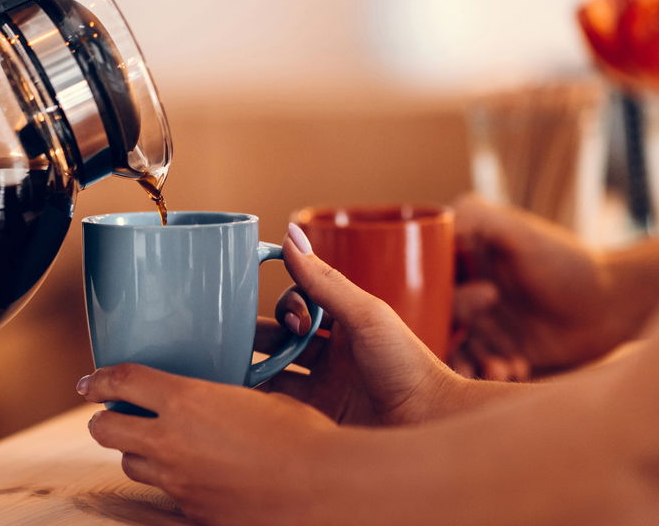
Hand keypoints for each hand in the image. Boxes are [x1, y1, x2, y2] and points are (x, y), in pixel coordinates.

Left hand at [79, 364, 338, 524]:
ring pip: (133, 465)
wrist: (322, 488)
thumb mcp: (258, 397)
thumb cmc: (303, 435)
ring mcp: (178, 482)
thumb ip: (220, 396)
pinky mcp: (192, 512)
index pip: (121, 382)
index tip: (89, 381)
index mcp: (186, 400)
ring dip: (137, 452)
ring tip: (155, 445)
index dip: (98, 379)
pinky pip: (167, 496)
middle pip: (106, 429)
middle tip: (112, 415)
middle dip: (103, 420)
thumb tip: (212, 398)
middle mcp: (170, 441)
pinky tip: (195, 476)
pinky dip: (172, 483)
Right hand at [259, 223, 461, 426]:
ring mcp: (324, 384)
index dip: (287, 300)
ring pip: (276, 366)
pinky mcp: (318, 416)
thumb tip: (291, 233)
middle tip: (241, 334)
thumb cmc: (408, 365)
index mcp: (348, 320)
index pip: (303, 299)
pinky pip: (280, 402)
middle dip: (260, 330)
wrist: (428, 425)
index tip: (275, 306)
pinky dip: (258, 395)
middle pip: (284, 333)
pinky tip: (240, 390)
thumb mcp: (364, 315)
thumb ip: (323, 280)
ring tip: (230, 360)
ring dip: (254, 362)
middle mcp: (333, 351)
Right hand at [450, 195, 615, 379]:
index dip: (433, 295)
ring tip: (497, 371)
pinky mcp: (497, 348)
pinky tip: (515, 371)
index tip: (477, 302)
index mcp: (462, 256)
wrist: (613, 305)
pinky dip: (489, 371)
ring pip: (453, 345)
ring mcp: (481, 319)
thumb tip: (433, 225)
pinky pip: (476, 365)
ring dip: (468, 362)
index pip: (424, 277)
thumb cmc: (568, 262)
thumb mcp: (518, 231)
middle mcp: (465, 286)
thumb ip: (474, 218)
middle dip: (451, 338)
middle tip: (472, 351)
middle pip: (435, 317)